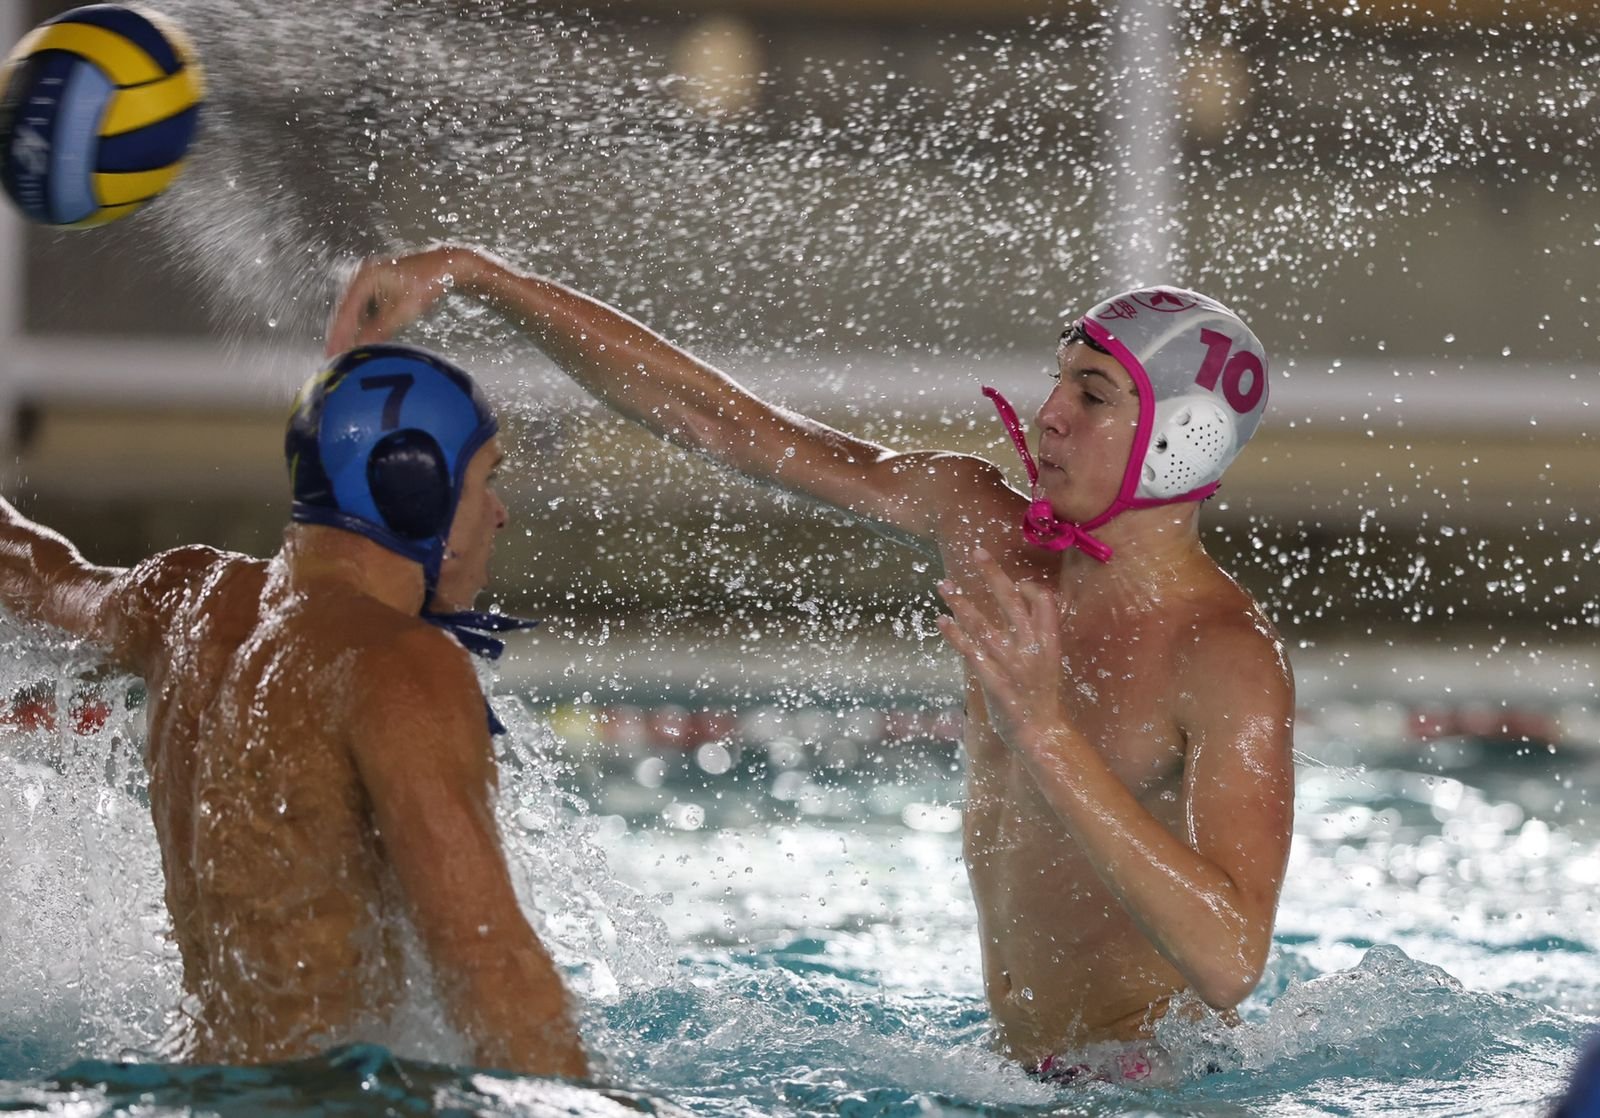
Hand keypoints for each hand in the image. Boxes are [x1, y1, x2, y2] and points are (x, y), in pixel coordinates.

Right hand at [325, 245, 485, 355]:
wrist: (448, 267)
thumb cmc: (428, 283)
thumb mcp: (403, 311)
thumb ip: (380, 330)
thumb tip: (361, 348)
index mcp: (365, 277)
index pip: (345, 311)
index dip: (338, 334)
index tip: (332, 352)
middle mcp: (364, 276)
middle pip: (346, 310)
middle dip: (341, 334)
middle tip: (333, 355)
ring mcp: (372, 280)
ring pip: (356, 310)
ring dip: (352, 330)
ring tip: (345, 350)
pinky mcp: (381, 286)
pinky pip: (366, 308)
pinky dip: (363, 324)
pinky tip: (362, 338)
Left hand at [935, 547, 1066, 752]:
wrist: (1042, 736)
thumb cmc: (1042, 697)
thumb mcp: (1048, 662)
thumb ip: (1037, 636)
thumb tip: (1021, 608)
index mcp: (1049, 643)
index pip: (1043, 601)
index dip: (1028, 586)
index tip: (1015, 582)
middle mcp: (1032, 649)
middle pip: (1011, 602)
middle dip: (993, 574)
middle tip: (977, 552)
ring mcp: (1012, 666)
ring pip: (983, 624)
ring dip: (961, 602)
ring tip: (943, 584)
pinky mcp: (994, 682)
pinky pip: (971, 652)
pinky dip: (955, 634)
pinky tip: (941, 621)